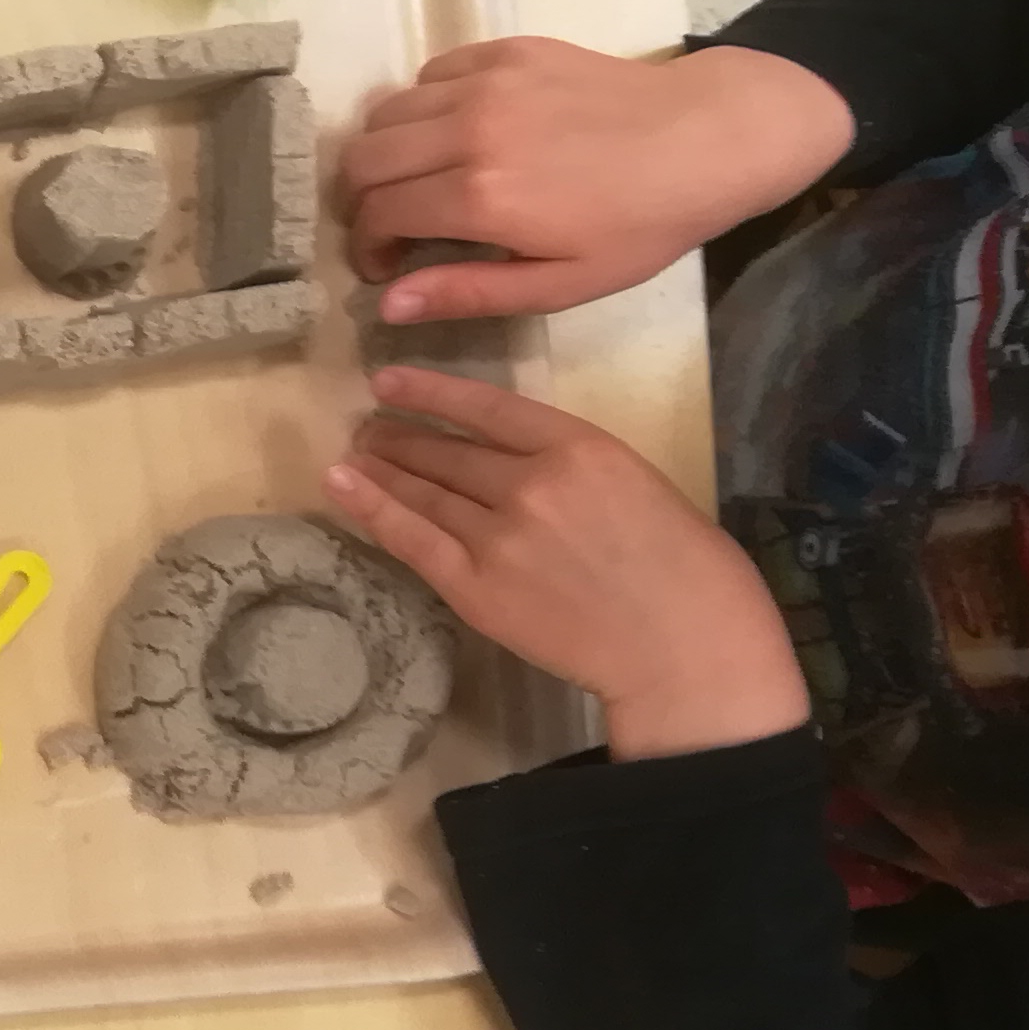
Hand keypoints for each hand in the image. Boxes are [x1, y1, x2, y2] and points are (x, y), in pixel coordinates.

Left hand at [323, 366, 808, 759]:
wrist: (684, 648)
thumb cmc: (687, 570)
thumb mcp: (639, 484)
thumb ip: (575, 467)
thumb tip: (520, 462)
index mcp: (581, 448)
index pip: (488, 408)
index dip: (432, 392)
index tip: (391, 381)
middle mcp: (530, 483)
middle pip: (448, 453)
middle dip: (401, 437)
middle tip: (368, 427)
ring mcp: (497, 537)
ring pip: (424, 492)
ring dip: (382, 469)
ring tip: (353, 454)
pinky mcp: (475, 587)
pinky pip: (412, 539)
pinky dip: (372, 508)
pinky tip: (341, 484)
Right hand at [345, 39, 850, 322]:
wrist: (710, 137)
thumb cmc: (641, 224)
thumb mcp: (562, 283)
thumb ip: (468, 291)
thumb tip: (386, 302)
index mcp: (481, 197)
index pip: (376, 215)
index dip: (365, 248)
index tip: (385, 266)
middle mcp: (468, 131)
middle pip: (361, 159)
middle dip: (359, 200)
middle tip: (389, 222)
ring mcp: (486, 82)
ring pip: (384, 112)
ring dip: (385, 151)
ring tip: (417, 176)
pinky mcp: (507, 51)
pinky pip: (429, 73)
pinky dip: (422, 105)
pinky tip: (455, 131)